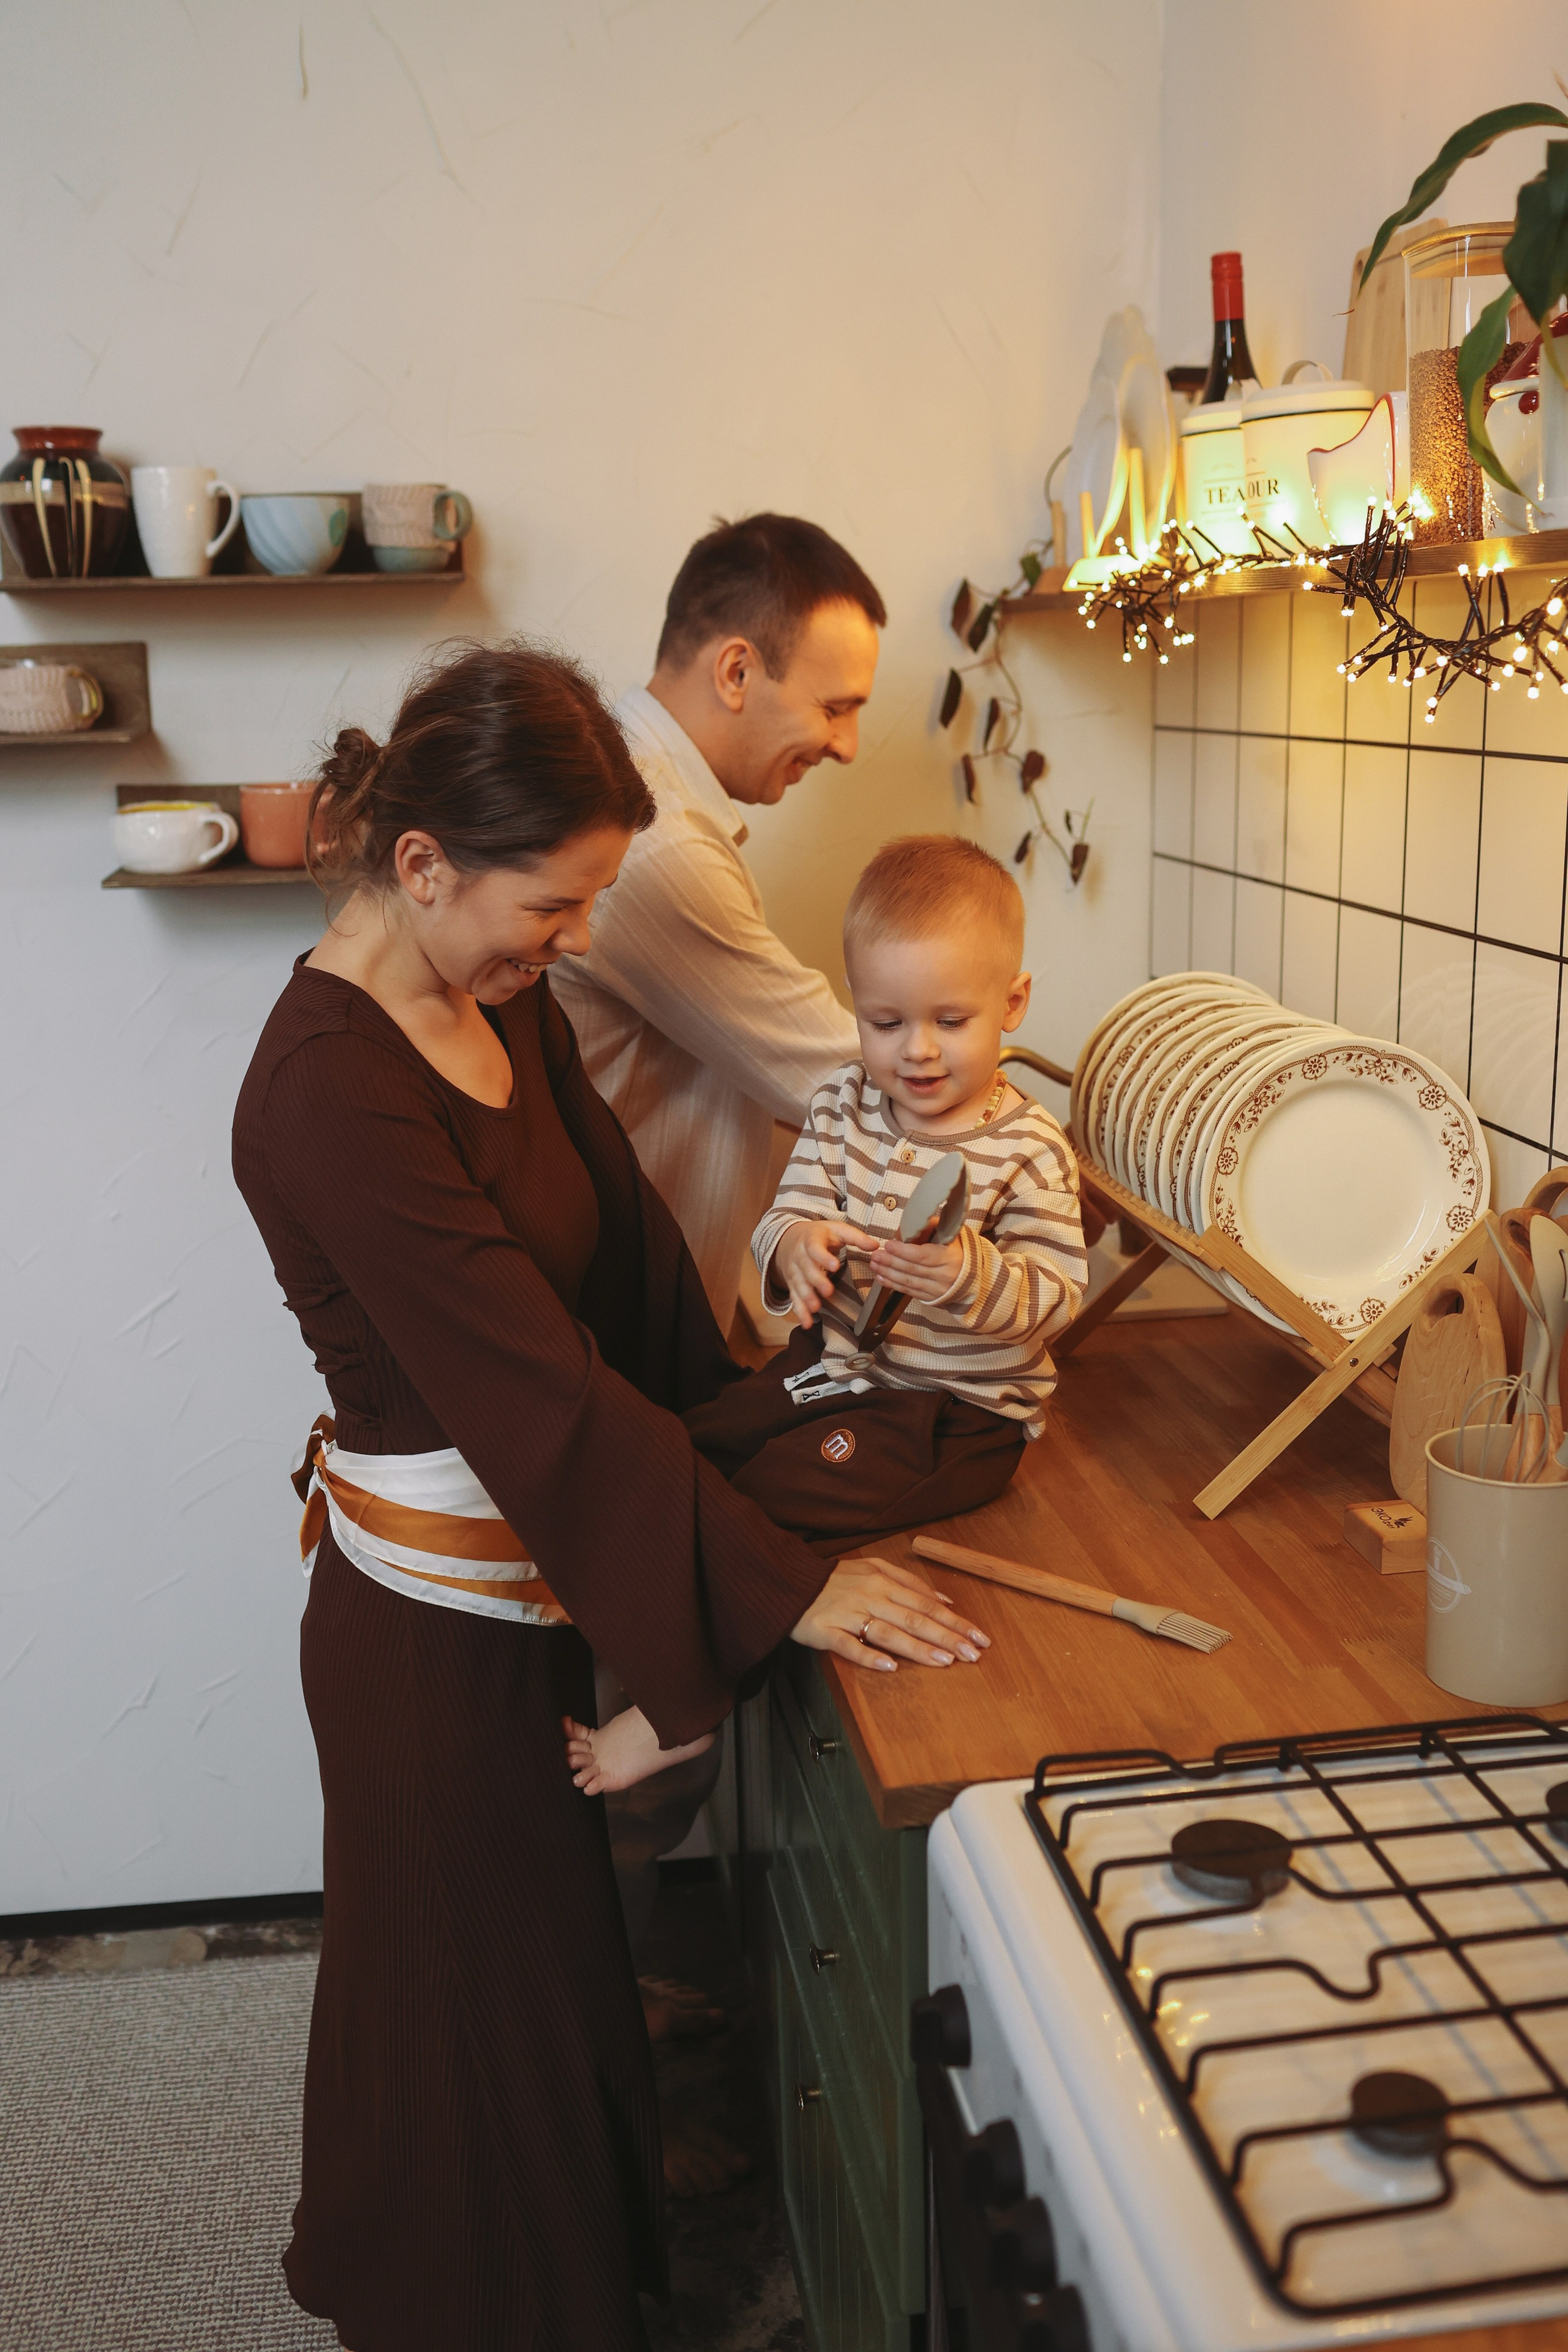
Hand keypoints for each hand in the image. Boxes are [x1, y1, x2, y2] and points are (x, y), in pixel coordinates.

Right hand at [771, 1218, 867, 1328]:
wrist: (791, 1238)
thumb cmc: (820, 1235)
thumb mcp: (837, 1230)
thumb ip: (856, 1237)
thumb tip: (876, 1246)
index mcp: (811, 1240)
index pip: (814, 1248)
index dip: (823, 1258)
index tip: (835, 1266)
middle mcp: (799, 1256)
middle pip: (806, 1269)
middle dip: (816, 1281)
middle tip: (828, 1291)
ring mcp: (795, 1271)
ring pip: (799, 1285)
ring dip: (806, 1297)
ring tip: (815, 1308)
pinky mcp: (793, 1284)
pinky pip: (795, 1298)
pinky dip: (800, 1311)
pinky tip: (807, 1323)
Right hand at [791, 1555, 989, 1671]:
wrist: (789, 1581)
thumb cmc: (837, 1579)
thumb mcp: (874, 1568)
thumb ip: (910, 1582)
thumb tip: (945, 1600)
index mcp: (884, 1581)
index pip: (927, 1604)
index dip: (955, 1622)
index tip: (979, 1638)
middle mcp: (870, 1597)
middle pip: (914, 1619)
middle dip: (947, 1637)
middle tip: (973, 1654)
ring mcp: (848, 1615)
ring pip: (888, 1633)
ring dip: (918, 1648)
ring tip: (945, 1661)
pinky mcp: (825, 1631)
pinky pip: (849, 1646)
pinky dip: (869, 1656)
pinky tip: (889, 1666)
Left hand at [867, 1232, 963, 1303]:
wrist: (975, 1277)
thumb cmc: (958, 1251)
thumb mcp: (949, 1235)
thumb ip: (929, 1227)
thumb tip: (906, 1227)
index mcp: (949, 1258)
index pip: (923, 1256)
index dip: (903, 1251)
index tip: (889, 1244)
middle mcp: (944, 1276)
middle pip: (912, 1269)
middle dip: (891, 1262)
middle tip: (876, 1254)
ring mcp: (937, 1289)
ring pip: (908, 1282)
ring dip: (888, 1273)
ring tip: (874, 1264)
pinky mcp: (931, 1298)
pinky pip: (909, 1291)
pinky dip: (893, 1284)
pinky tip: (880, 1277)